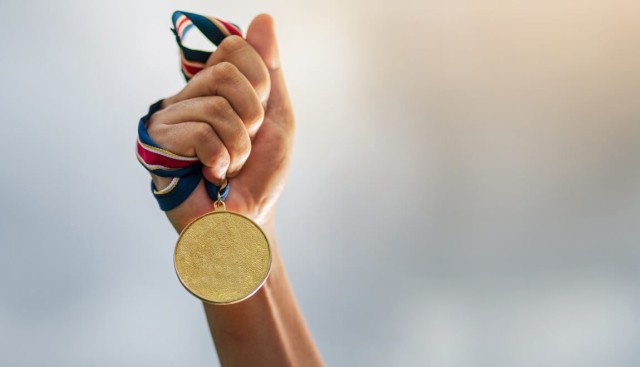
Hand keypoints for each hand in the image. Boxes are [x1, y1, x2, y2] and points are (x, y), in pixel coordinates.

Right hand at [146, 14, 293, 231]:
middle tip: (244, 144)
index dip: (260, 85)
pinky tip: (212, 174)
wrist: (246, 220)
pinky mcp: (159, 144)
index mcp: (214, 85)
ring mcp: (170, 118)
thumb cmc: (259, 173)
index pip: (234, 48)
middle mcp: (188, 95)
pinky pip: (202, 133)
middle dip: (252, 117)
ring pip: (218, 106)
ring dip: (239, 146)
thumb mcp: (277, 117)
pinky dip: (221, 159)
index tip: (258, 117)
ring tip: (229, 165)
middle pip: (227, 74)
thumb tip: (262, 18)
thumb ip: (269, 70)